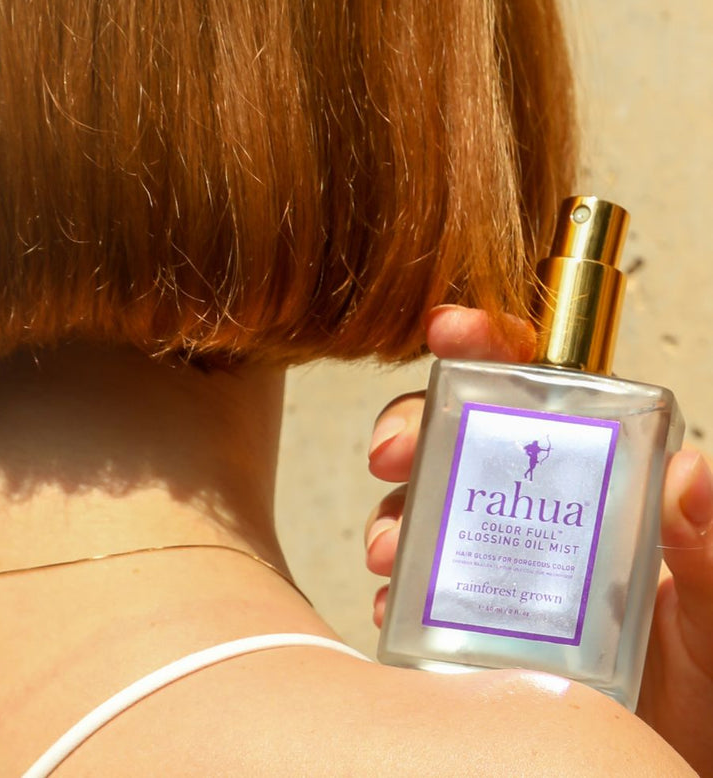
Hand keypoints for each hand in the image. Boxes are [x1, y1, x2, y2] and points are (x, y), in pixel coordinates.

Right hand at [365, 305, 712, 774]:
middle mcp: (536, 504)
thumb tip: (693, 471)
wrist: (661, 754)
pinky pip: (417, 582)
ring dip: (392, 514)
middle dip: (411, 428)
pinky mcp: (468, 611)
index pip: (536, 388)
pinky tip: (394, 605)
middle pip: (456, 436)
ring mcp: (497, 556)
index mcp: (592, 477)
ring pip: (422, 503)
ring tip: (388, 553)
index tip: (450, 333)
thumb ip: (711, 546)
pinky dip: (396, 587)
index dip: (487, 347)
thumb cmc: (704, 681)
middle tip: (391, 455)